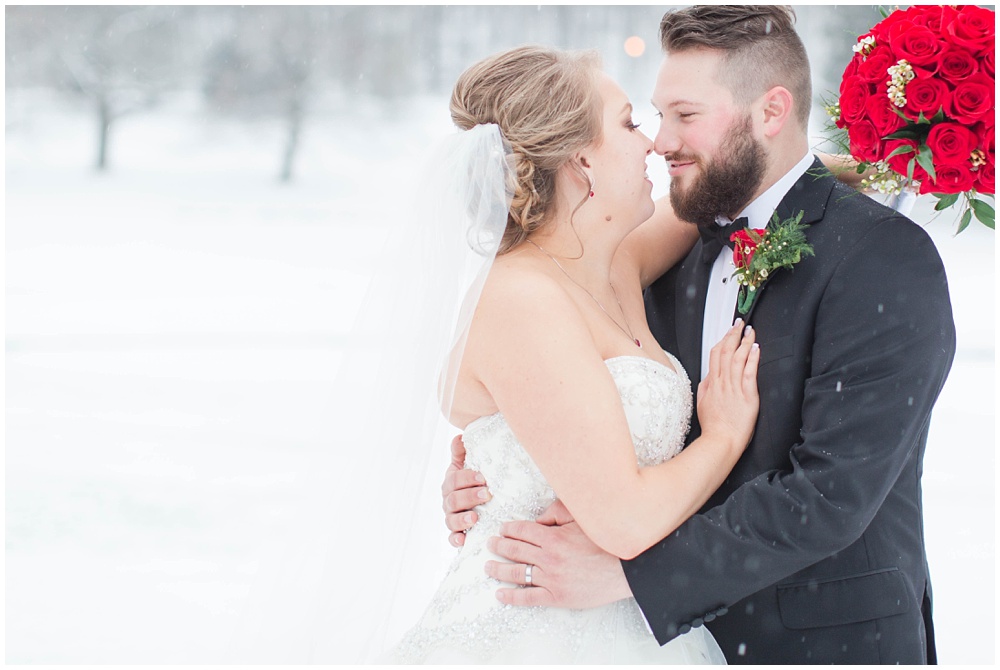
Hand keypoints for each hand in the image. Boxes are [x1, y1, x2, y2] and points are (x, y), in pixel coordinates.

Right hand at [442, 434, 490, 546]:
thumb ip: (461, 453)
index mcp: (451, 483)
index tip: (483, 477)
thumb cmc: (473, 482)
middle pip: (453, 500)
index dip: (467, 478)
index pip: (454, 480)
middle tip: (487, 494)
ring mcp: (451, 518)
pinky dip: (456, 540)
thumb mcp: (467, 466)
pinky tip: (463, 540)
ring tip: (475, 517)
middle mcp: (448, 501)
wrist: (479, 504)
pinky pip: (452, 539)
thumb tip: (459, 436)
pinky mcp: (456, 534)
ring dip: (462, 519)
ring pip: (451, 520)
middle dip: (469, 496)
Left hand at [484, 500, 631, 607]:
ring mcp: (551, 579)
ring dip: (498, 569)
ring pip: (516, 573)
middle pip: (515, 550)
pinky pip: (529, 598)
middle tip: (490, 544)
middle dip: (499, 546)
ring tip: (488, 566)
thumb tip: (538, 518)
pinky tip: (500, 594)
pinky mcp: (557, 596)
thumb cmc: (604, 543)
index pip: (522, 531)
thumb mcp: (581, 520)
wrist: (624, 570)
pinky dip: (512, 597)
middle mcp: (548, 558)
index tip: (502, 529)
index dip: (509, 529)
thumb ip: (557, 514)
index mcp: (553, 537)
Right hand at [697, 319, 759, 451]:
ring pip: (737, 359)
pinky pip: (749, 373)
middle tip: (740, 323)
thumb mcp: (702, 404)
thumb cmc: (713, 427)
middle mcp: (722, 383)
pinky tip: (756, 348)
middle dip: (733, 335)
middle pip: (726, 352)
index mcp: (711, 384)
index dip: (722, 341)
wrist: (720, 441)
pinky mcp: (747, 396)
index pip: (715, 356)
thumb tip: (708, 377)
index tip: (728, 332)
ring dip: (744, 342)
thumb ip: (705, 388)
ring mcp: (734, 388)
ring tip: (749, 331)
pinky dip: (752, 358)